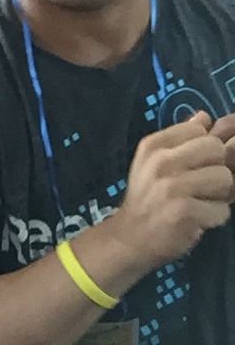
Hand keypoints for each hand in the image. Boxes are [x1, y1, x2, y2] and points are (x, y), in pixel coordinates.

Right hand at [114, 112, 232, 269]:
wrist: (130, 237)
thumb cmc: (146, 196)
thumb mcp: (154, 161)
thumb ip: (180, 138)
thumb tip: (204, 117)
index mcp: (154, 144)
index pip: (199, 129)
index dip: (205, 148)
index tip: (196, 165)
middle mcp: (162, 160)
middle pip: (216, 149)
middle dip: (216, 169)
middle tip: (202, 185)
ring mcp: (173, 186)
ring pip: (225, 178)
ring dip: (219, 195)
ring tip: (201, 202)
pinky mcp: (185, 212)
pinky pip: (222, 210)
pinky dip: (215, 218)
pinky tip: (198, 220)